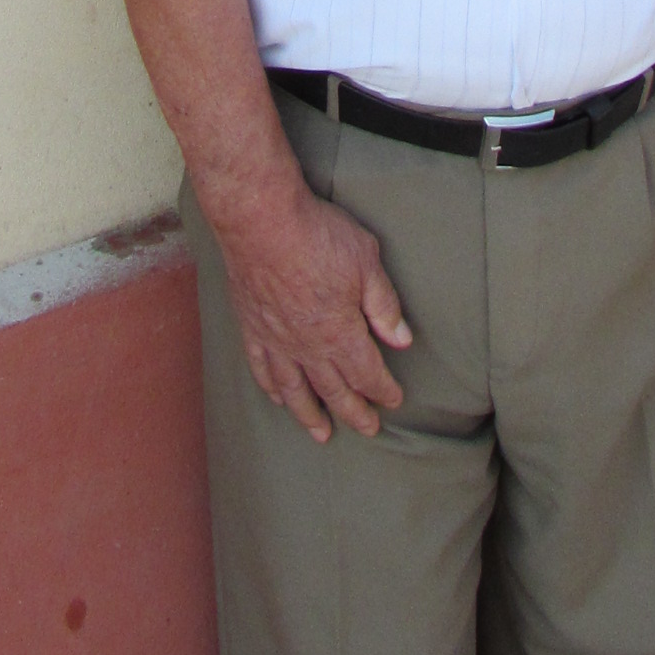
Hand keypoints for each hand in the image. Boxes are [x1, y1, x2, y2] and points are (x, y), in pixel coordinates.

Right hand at [214, 180, 412, 442]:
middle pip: (334, 390)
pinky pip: (262, 369)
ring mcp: (277, 341)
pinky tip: (277, 398)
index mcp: (340, 333)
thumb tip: (402, 339)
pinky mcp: (252, 327)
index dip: (383, 390)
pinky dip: (271, 388)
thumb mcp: (366, 261)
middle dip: (355, 412)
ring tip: (321, 434)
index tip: (394, 400)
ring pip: (295, 390)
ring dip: (311, 415)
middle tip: (369, 429)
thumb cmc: (317, 235)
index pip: (367, 373)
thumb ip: (384, 304)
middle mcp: (308, 347)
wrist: (261, 220)